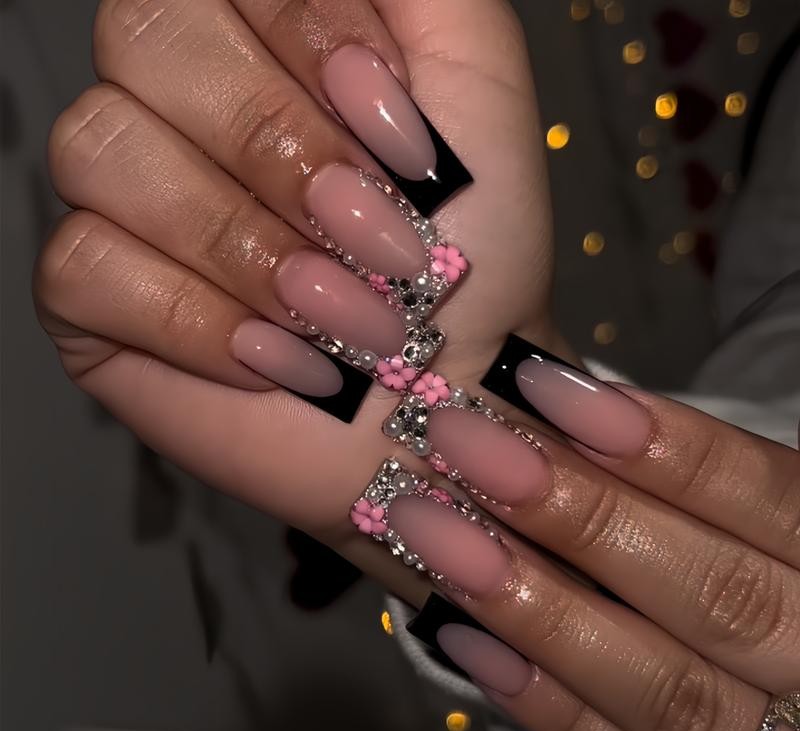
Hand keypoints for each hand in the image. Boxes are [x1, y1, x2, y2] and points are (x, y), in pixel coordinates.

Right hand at [36, 0, 556, 596]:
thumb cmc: (471, 251)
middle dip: (278, 149)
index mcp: (257, 38)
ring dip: (246, 247)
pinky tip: (273, 354)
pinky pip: (85, 267)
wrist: (449, 387)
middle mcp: (177, 102)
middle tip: (370, 234)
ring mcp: (127, 198)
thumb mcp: (478, 82)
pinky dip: (197, 321)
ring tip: (333, 310)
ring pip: (100, 151)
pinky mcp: (94, 295)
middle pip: (140, 39)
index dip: (306, 40)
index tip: (396, 134)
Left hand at [399, 369, 799, 730]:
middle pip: (716, 594)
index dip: (666, 445)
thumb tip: (562, 403)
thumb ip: (700, 486)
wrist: (799, 690)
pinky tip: (462, 636)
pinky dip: (548, 708)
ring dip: (537, 608)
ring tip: (431, 530)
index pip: (770, 498)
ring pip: (669, 692)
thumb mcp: (760, 520)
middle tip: (462, 443)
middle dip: (580, 515)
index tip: (542, 385)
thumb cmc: (764, 568)